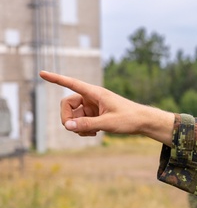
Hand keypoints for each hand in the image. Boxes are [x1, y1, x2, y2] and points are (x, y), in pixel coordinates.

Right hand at [39, 71, 175, 144]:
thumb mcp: (108, 123)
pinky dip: (83, 128)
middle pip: (67, 104)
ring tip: (91, 133)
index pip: (71, 83)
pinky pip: (80, 122)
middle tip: (73, 129)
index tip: (41, 73)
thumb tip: (66, 126)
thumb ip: (87, 124)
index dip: (56, 79)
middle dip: (67, 118)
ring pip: (73, 115)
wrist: (143, 123)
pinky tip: (94, 134)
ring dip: (77, 126)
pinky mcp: (94, 115)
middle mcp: (91, 98)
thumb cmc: (129, 118)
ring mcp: (92, 107)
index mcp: (94, 93)